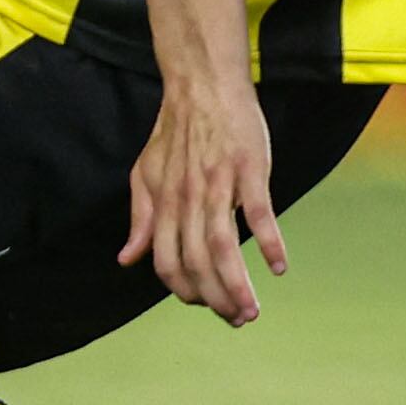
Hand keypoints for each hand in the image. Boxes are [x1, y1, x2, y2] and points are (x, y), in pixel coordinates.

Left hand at [122, 71, 280, 326]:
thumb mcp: (146, 174)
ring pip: (222, 246)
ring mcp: (218, 184)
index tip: (204, 306)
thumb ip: (141, 219)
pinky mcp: (249, 169)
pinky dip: (268, 243)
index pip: (168, 263)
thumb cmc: (176, 131)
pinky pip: (258, 213)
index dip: (184, 291)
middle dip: (215, 299)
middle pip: (196, 263)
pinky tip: (278, 268)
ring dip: (237, 284)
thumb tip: (127, 259)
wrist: (202, 85)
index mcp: (164, 203)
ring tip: (251, 310)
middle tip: (237, 319)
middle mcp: (187, 199)